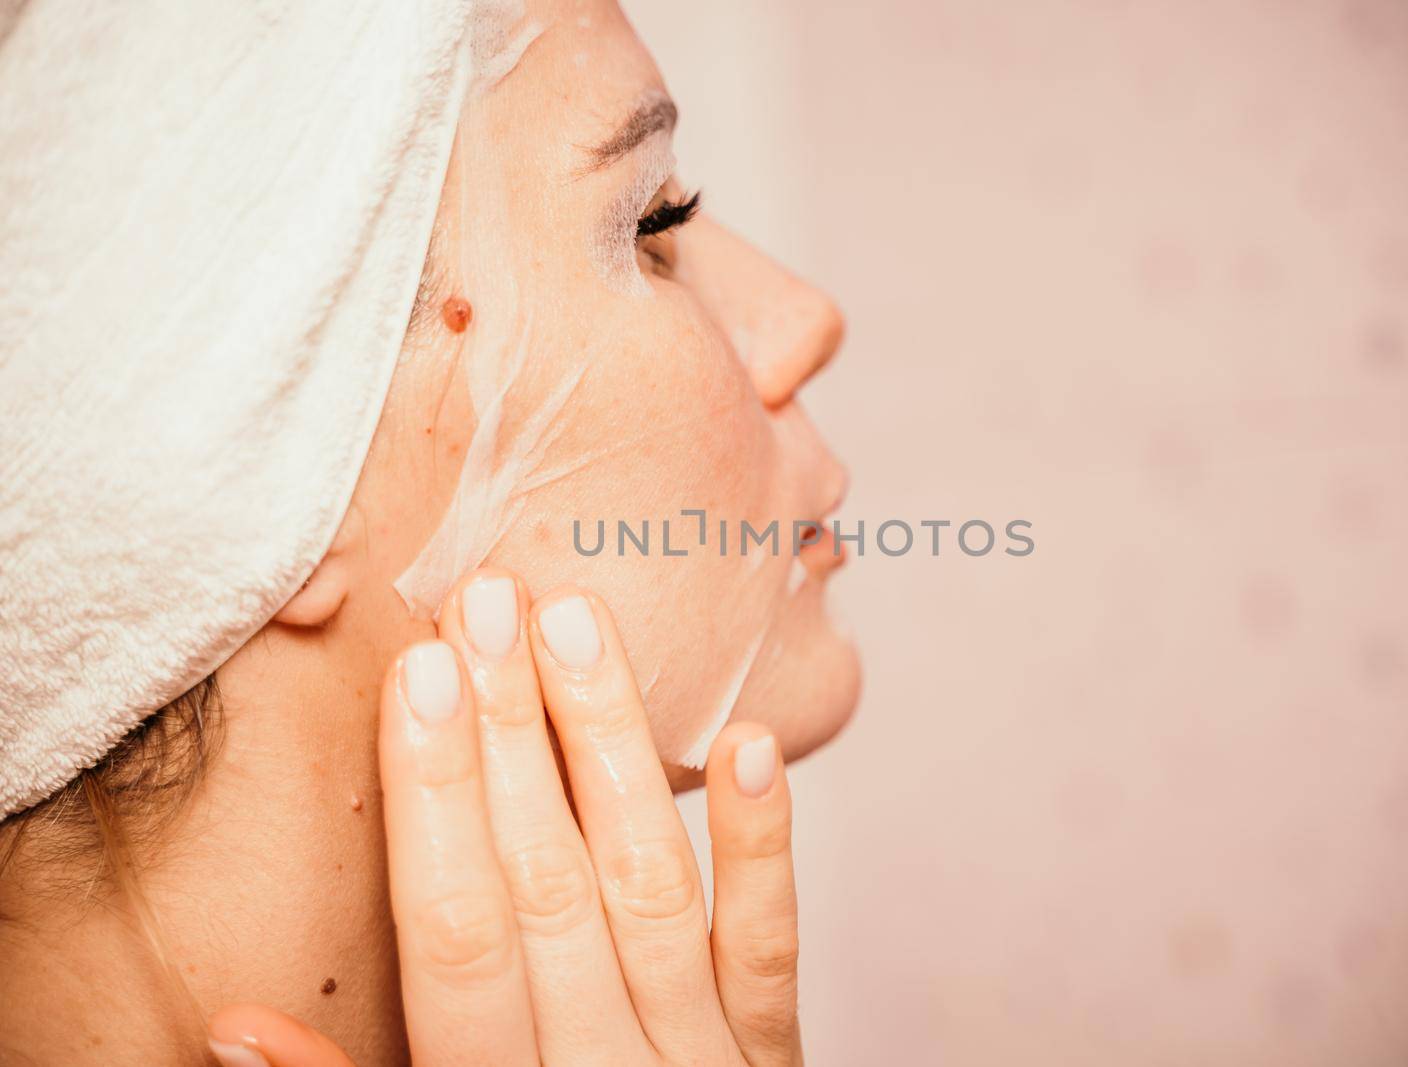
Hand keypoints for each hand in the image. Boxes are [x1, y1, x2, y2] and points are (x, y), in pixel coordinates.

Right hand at [208, 570, 801, 1065]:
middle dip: (509, 740)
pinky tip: (755, 747)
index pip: (459, 935)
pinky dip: (764, 850)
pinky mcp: (773, 1058)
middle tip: (489, 605)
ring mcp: (704, 1062)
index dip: (434, 803)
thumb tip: (239, 1027)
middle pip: (550, 887)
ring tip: (583, 629)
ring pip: (651, 888)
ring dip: (612, 752)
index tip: (418, 678)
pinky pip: (769, 948)